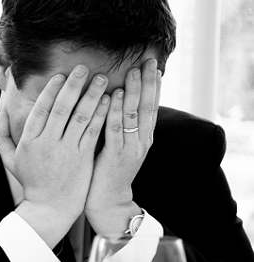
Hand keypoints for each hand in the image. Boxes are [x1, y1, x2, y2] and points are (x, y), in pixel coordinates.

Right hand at [0, 65, 110, 244]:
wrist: (49, 210)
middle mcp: (48, 142)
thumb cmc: (31, 182)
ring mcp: (66, 150)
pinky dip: (101, 114)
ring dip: (92, 95)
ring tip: (101, 79)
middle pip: (62, 107)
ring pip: (80, 116)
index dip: (51, 89)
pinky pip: (92, 131)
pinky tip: (108, 102)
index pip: (41, 108)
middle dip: (74, 85)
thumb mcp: (10, 158)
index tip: (60, 75)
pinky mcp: (83, 159)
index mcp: (29, 140)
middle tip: (84, 69)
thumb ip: (1, 133)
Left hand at [86, 59, 159, 235]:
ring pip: (134, 115)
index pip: (152, 107)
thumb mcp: (122, 144)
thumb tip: (122, 99)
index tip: (155, 66)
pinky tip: (115, 95)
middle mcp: (141, 141)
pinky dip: (116, 111)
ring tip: (132, 71)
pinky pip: (116, 129)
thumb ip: (124, 124)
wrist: (107, 200)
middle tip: (148, 61)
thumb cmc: (110, 169)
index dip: (154, 86)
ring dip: (133, 92)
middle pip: (148, 107)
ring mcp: (130, 148)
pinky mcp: (115, 155)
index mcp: (144, 138)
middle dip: (148, 83)